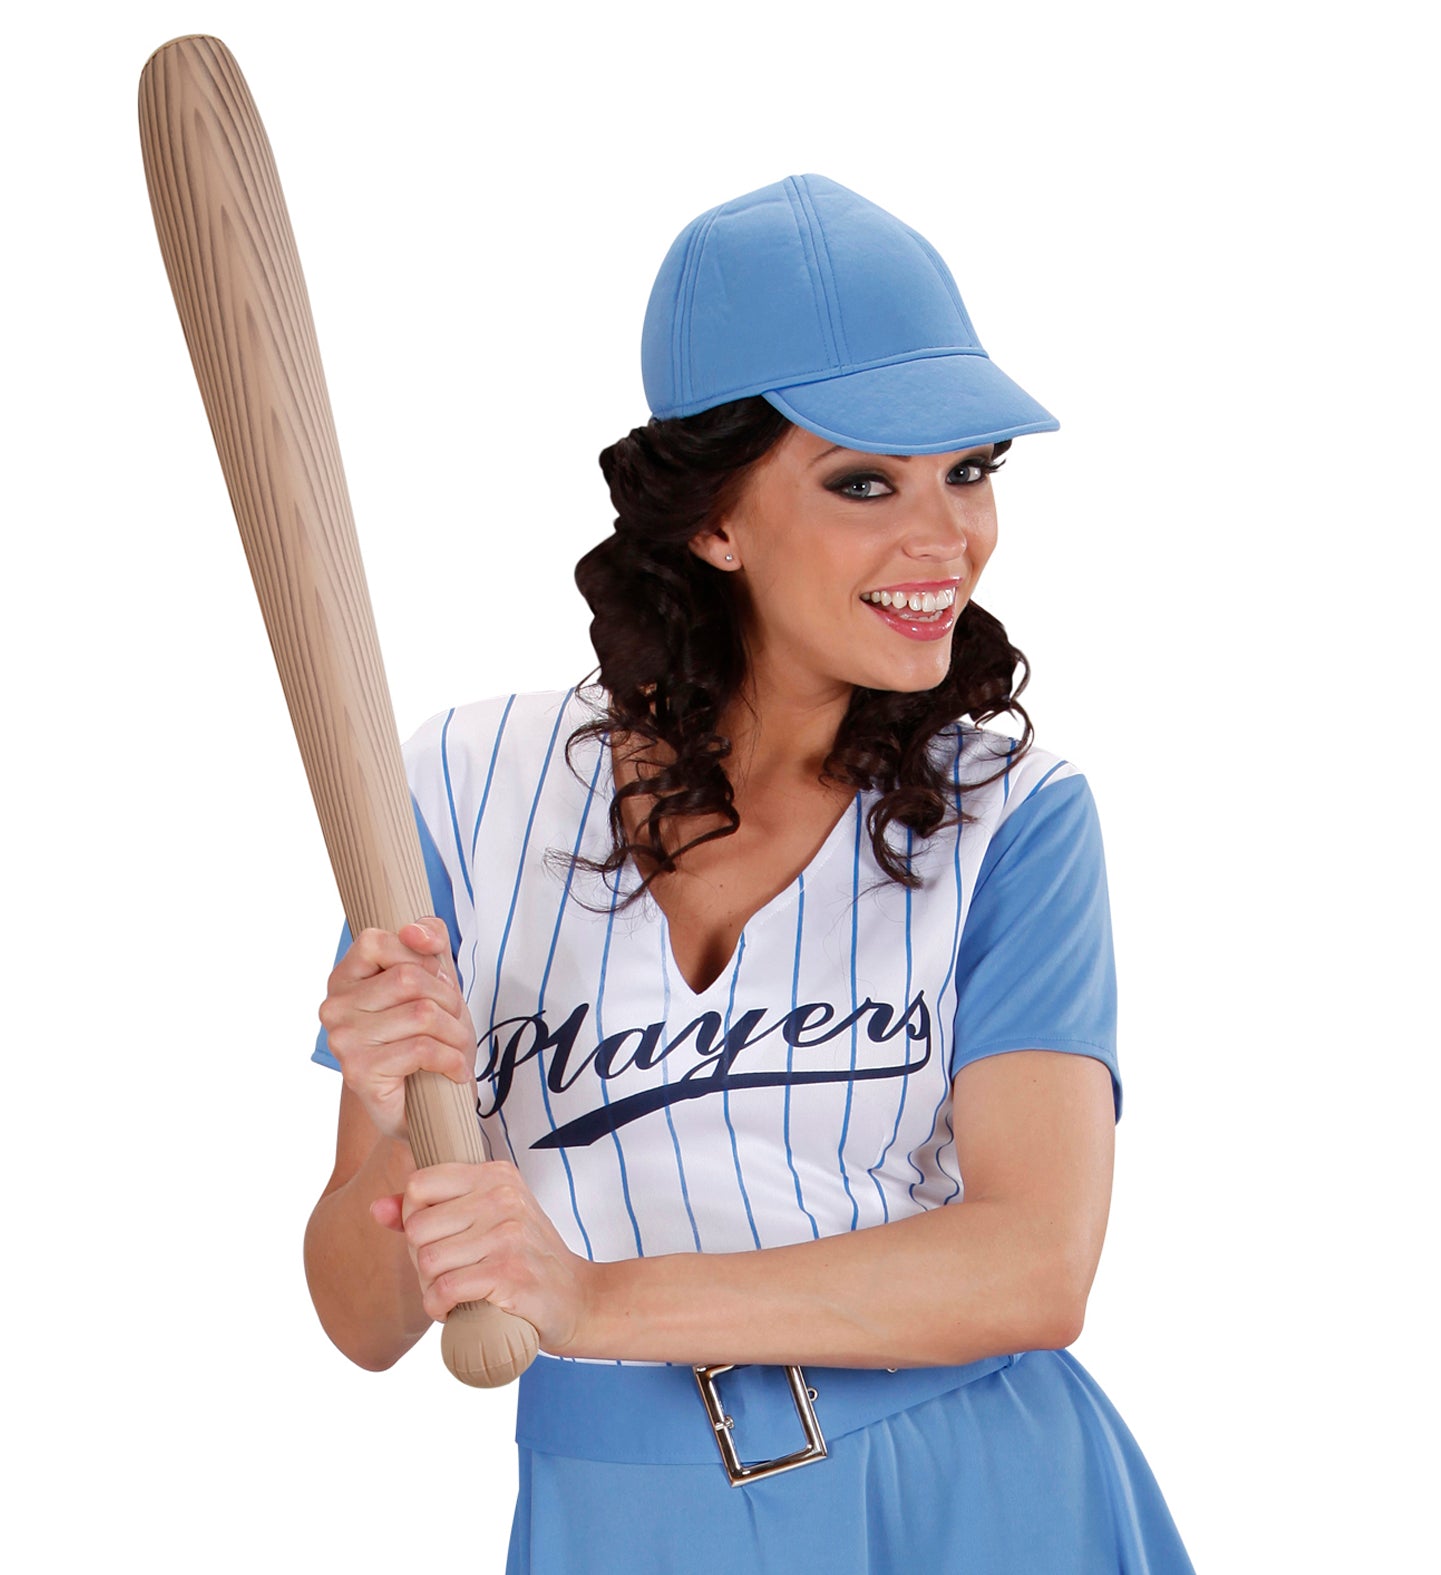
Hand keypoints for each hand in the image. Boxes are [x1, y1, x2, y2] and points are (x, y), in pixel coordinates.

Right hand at [318, 918, 475, 1142]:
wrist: (424, 1107)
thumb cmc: (427, 1039)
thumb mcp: (434, 981)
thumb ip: (426, 941)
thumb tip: (414, 930)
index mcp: (345, 978)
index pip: (376, 941)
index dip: (420, 956)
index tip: (439, 978)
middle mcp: (334, 1007)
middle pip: (408, 978)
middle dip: (448, 999)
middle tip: (456, 1021)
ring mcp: (343, 1041)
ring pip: (421, 1013)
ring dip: (455, 1032)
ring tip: (457, 1047)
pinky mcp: (360, 1072)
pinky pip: (422, 1048)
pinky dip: (452, 1059)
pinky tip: (454, 1070)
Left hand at [371, 1161, 599, 1355]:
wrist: (578, 1298)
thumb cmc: (526, 1258)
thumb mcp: (485, 1220)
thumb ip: (430, 1210)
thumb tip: (376, 1208)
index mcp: (495, 1175)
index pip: (419, 1184)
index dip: (414, 1219)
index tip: (436, 1239)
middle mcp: (502, 1197)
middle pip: (417, 1228)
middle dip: (421, 1260)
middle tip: (448, 1273)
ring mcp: (507, 1235)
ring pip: (427, 1262)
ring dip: (430, 1288)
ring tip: (454, 1292)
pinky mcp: (509, 1274)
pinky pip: (444, 1289)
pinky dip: (439, 1307)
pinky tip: (454, 1309)